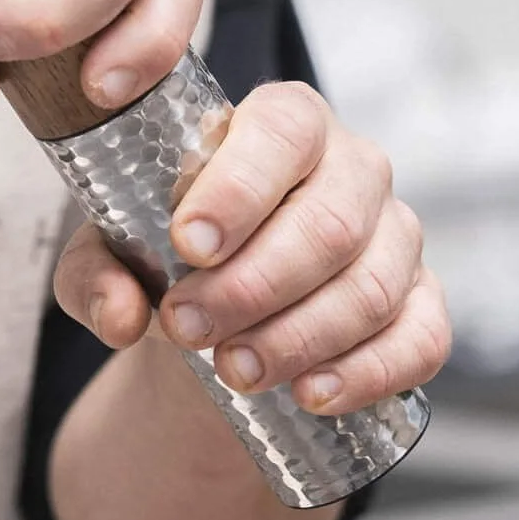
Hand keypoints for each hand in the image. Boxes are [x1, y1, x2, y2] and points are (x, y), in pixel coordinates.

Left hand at [53, 82, 449, 416]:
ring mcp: (398, 238)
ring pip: (371, 288)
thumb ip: (96, 274)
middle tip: (188, 329)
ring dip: (299, 338)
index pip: (284, 130)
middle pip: (330, 223)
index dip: (241, 188)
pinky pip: (420, 339)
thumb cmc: (173, 260)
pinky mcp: (422, 305)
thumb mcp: (112, 256)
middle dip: (254, 287)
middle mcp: (355, 170)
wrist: (222, 317)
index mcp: (285, 125)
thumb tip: (120, 313)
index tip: (187, 245)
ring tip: (235, 372)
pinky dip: (368, 372)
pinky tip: (313, 394)